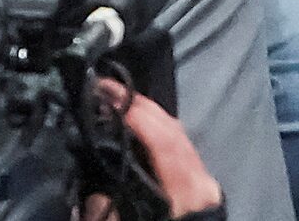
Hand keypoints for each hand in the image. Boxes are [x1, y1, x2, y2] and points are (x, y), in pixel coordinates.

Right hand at [83, 81, 221, 220]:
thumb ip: (111, 214)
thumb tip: (94, 195)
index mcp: (186, 193)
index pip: (165, 142)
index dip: (138, 116)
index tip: (109, 98)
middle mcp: (200, 182)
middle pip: (174, 130)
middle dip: (140, 105)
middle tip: (105, 89)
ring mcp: (204, 183)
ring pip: (179, 136)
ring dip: (149, 116)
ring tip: (117, 104)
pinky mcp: (203, 188)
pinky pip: (181, 149)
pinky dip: (159, 133)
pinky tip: (139, 131)